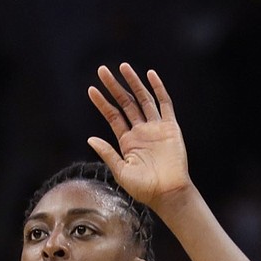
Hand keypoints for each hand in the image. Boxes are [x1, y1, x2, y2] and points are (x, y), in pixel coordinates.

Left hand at [86, 63, 190, 208]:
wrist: (168, 193)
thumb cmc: (144, 188)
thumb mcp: (120, 171)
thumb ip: (107, 153)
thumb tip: (90, 138)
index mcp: (127, 141)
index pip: (112, 116)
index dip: (102, 102)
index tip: (91, 89)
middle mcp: (140, 131)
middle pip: (125, 103)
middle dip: (114, 86)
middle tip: (102, 70)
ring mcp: (155, 128)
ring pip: (143, 99)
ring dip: (133, 82)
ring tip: (122, 66)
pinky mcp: (170, 127)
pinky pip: (164, 104)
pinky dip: (158, 89)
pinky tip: (150, 75)